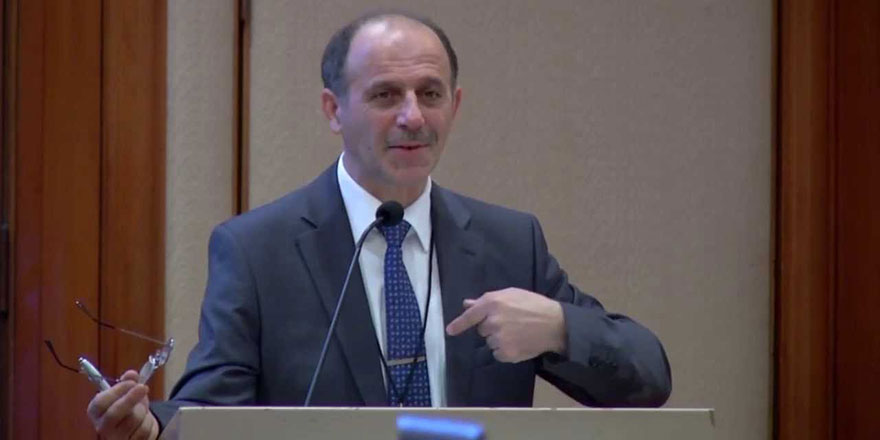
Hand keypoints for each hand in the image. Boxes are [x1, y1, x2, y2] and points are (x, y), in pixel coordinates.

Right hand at [87, 370, 158, 439]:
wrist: (135, 429)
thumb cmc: (127, 409)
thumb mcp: (125, 394)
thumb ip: (128, 382)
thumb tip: (132, 374)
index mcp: (96, 412)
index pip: (100, 403)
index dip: (117, 391)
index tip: (132, 382)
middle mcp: (102, 428)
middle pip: (114, 414)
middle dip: (130, 399)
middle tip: (143, 387)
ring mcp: (116, 439)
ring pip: (133, 421)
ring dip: (143, 410)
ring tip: (143, 407)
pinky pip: (145, 432)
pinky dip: (150, 422)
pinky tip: (146, 420)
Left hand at [446, 287, 566, 362]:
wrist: (554, 324)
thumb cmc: (533, 305)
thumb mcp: (511, 295)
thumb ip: (488, 300)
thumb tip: (467, 304)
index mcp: (492, 303)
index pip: (470, 315)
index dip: (458, 324)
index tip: (450, 331)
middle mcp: (492, 321)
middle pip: (481, 329)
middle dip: (491, 326)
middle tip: (509, 322)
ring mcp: (498, 338)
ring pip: (489, 342)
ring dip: (498, 338)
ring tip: (517, 332)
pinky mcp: (506, 353)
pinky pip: (497, 353)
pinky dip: (505, 350)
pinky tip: (518, 342)